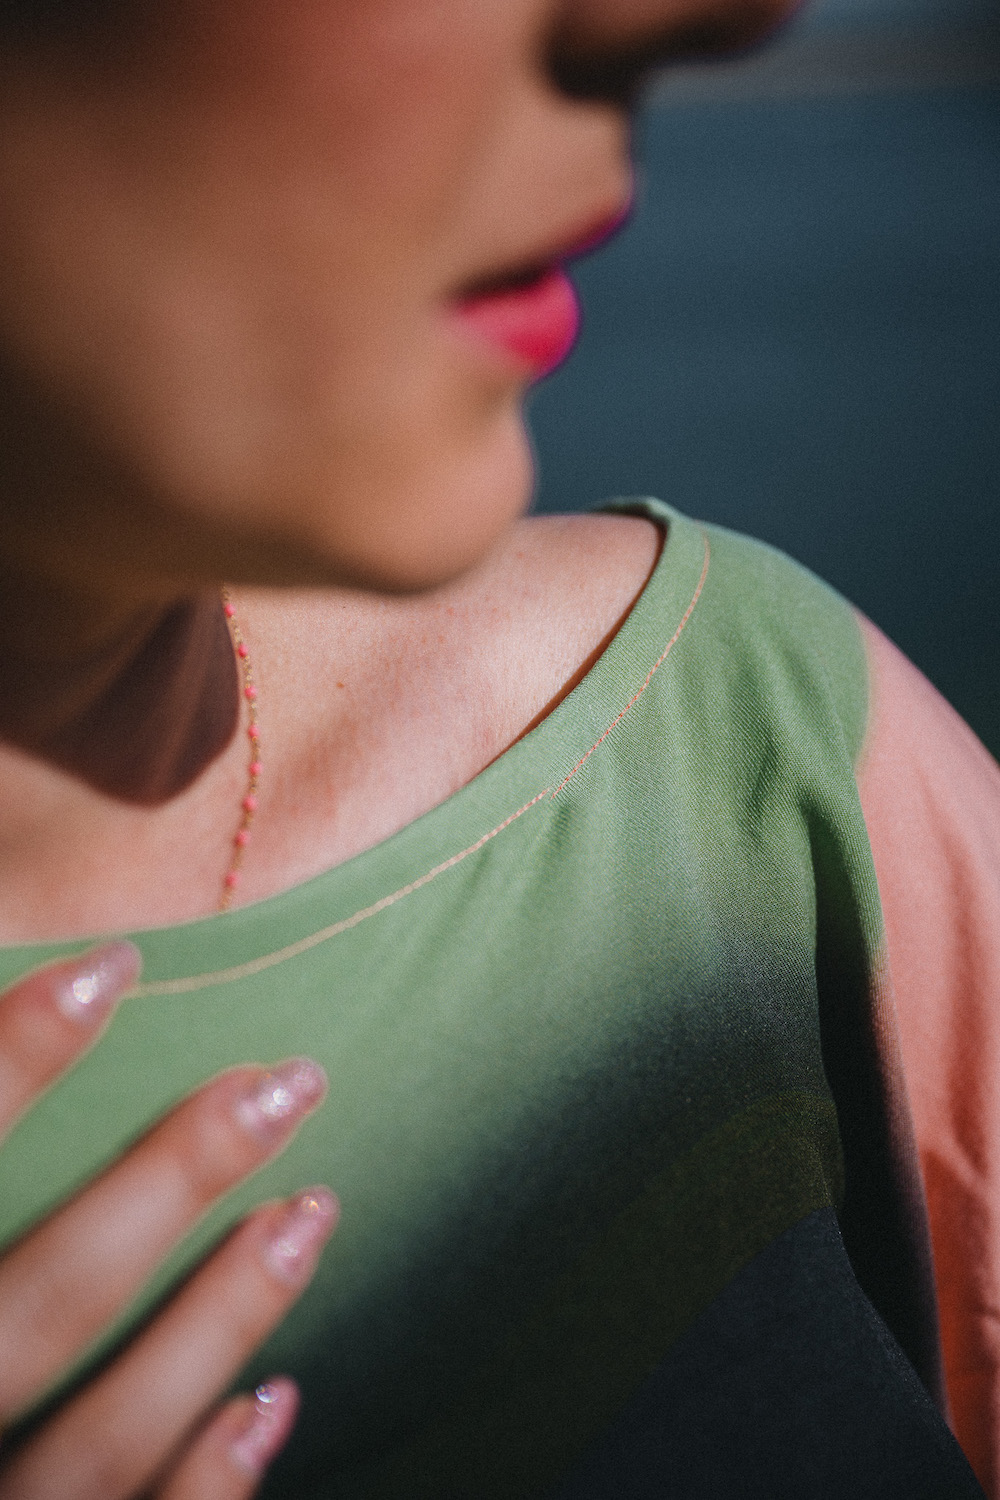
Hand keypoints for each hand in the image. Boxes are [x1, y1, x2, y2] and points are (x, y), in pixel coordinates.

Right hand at [0, 941, 335, 1498]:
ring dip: (218, 1323)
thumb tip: (71, 988)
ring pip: (96, 1443)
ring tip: (308, 1212)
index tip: (113, 967)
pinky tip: (273, 1399)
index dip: (12, 1059)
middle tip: (280, 1087)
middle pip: (40, 1306)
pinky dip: (206, 1482)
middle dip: (166, 1187)